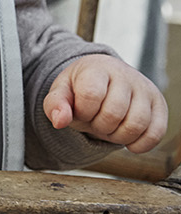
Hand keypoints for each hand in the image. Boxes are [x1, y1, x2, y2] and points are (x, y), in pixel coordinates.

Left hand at [43, 54, 168, 153]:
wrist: (104, 78)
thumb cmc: (80, 88)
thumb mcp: (61, 92)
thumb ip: (55, 105)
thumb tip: (59, 122)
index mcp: (98, 68)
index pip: (91, 95)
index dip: (83, 112)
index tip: (81, 110)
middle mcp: (125, 75)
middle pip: (113, 114)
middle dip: (98, 126)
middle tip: (95, 120)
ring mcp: (145, 89)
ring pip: (136, 125)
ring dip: (117, 136)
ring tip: (109, 127)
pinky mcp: (159, 104)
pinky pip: (155, 134)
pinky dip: (139, 145)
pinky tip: (126, 139)